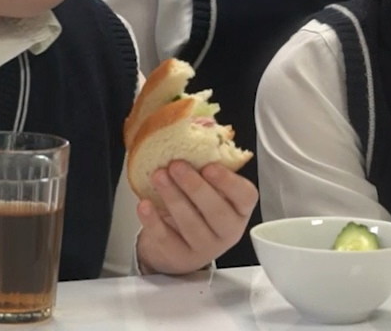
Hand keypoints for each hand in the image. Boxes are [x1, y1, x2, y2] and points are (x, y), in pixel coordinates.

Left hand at [135, 161, 257, 274]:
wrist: (179, 245)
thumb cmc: (198, 208)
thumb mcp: (209, 189)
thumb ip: (207, 169)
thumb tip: (195, 133)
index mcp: (239, 208)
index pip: (245, 196)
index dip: (229, 182)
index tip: (209, 166)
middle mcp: (228, 230)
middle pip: (216, 212)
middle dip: (194, 187)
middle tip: (176, 165)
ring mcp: (205, 247)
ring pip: (191, 225)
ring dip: (173, 198)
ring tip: (158, 176)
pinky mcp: (181, 257)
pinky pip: (167, 239)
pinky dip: (154, 221)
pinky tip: (145, 204)